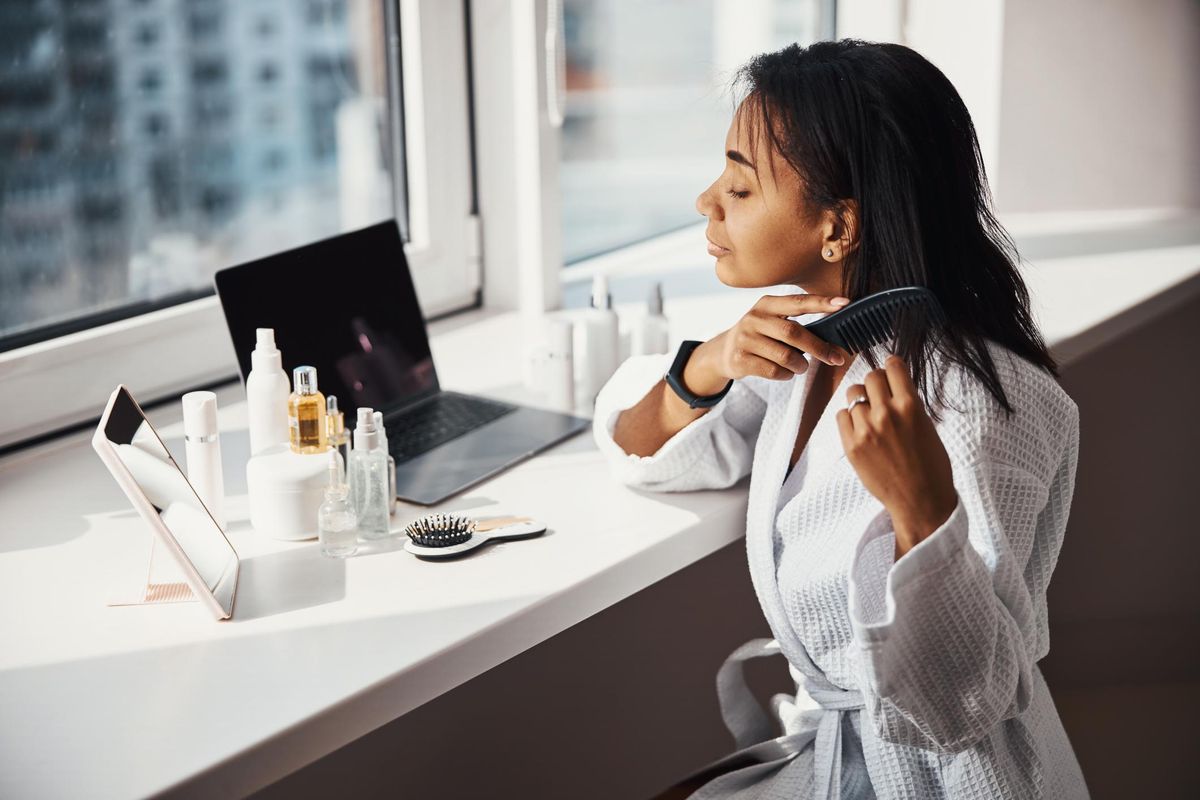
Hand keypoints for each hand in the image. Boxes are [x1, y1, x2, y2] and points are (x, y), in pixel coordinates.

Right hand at [683, 294, 853, 395]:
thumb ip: (796, 324)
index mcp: (767, 304)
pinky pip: (774, 371)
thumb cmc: (759, 336)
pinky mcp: (740, 359)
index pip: (798, 302)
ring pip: (785, 356)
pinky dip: (786, 375)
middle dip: (819, 347)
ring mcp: (745, 339)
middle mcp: (754, 318)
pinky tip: (785, 372)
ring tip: (801, 366)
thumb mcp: (772, 321)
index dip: (821, 302)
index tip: (844, 303)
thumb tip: (832, 337)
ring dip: (800, 365)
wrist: (723, 352)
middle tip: (835, 358)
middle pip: (794, 332)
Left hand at [834, 355, 957, 558]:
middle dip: (876, 383)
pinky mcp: (851, 445)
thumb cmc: (930, 466)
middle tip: (880, 396)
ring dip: (861, 401)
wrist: (920, 500)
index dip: (892, 367)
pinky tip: (861, 430)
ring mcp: (866, 429)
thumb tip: (892, 385)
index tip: (891, 372)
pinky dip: (849, 419)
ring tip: (870, 415)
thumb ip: (908, 404)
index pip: (893, 366)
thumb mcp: (926, 426)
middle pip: (870, 377)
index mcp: (910, 406)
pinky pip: (841, 416)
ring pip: (853, 395)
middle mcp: (886, 413)